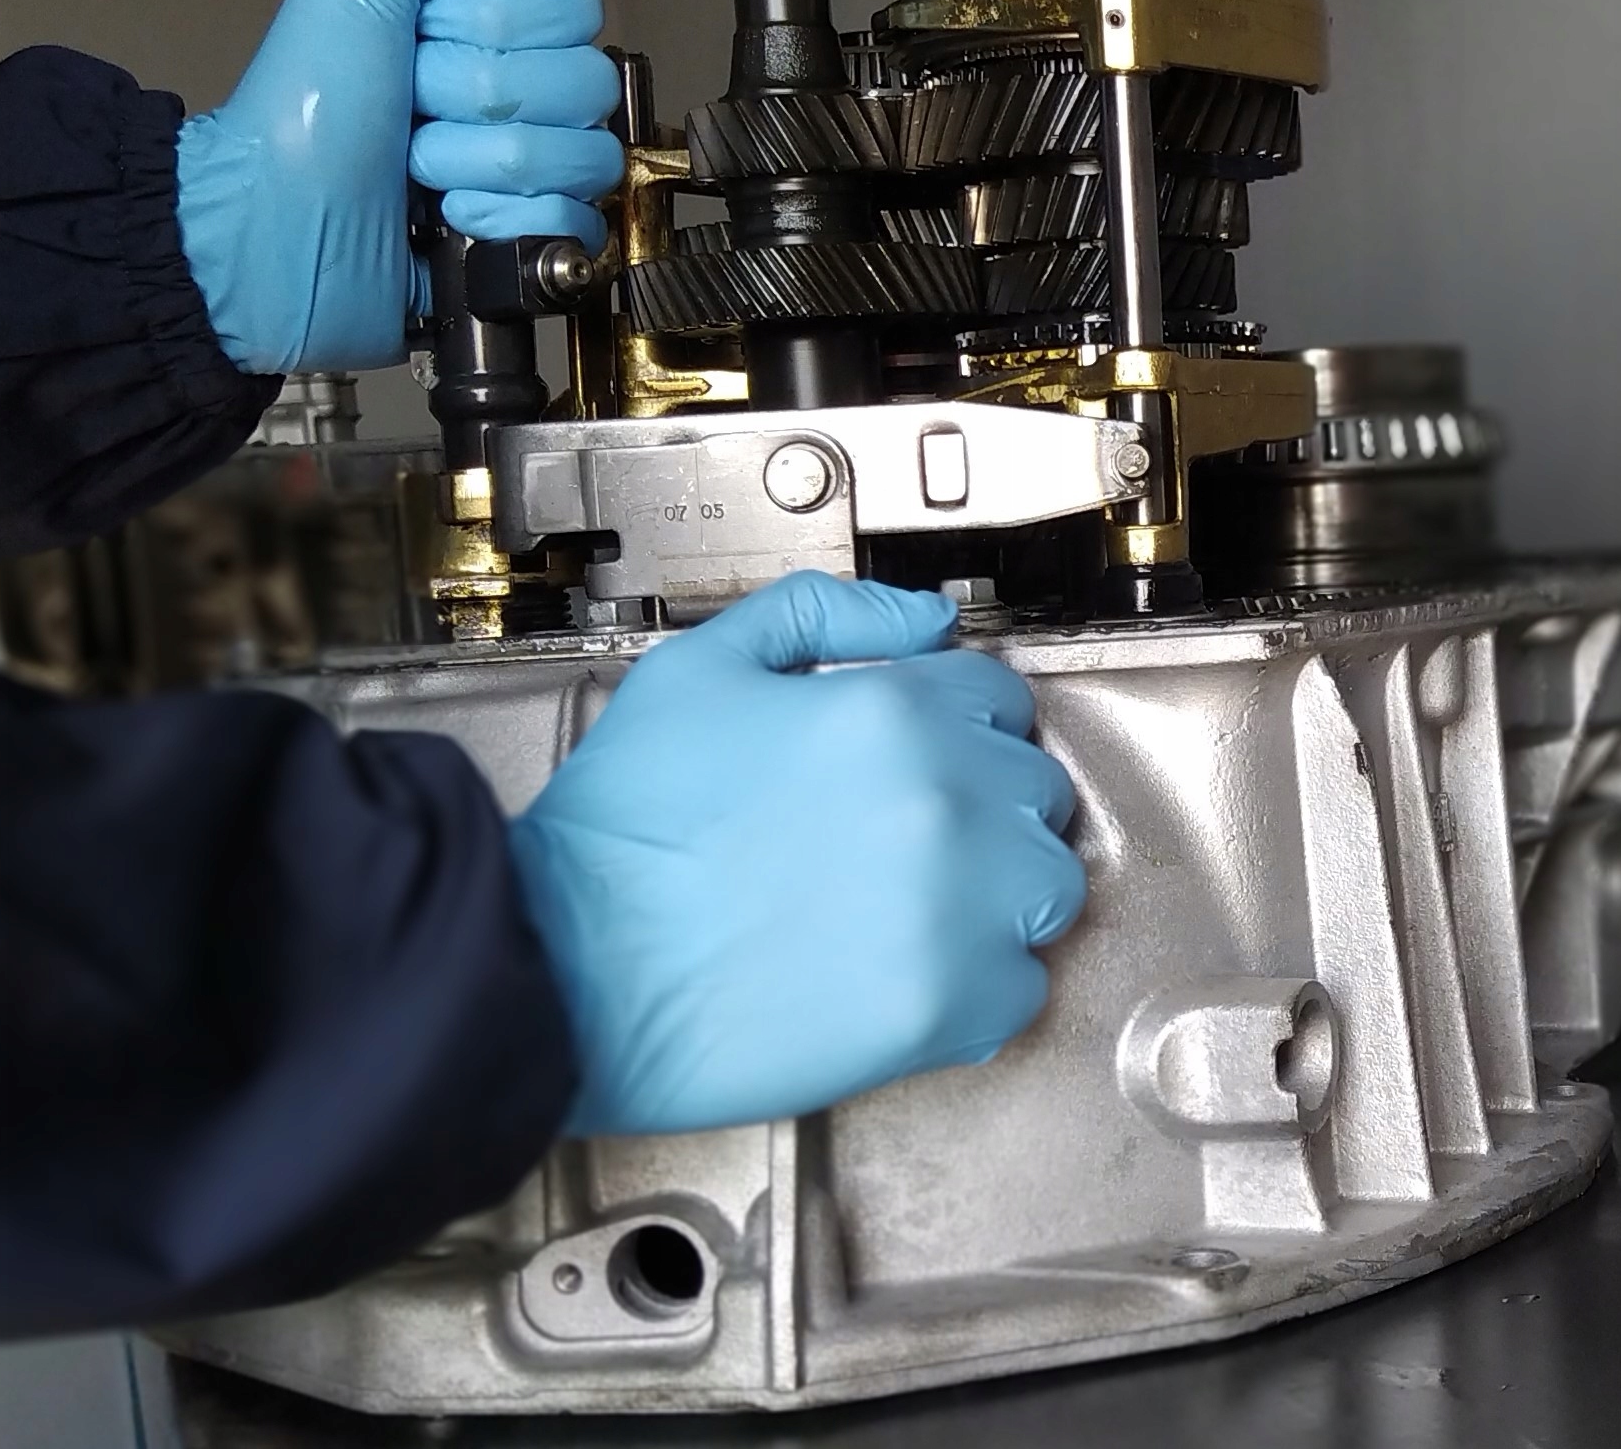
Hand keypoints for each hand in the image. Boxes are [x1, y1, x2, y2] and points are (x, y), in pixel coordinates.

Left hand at [176, 0, 624, 373]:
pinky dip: (511, 221)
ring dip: (486, 161)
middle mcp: (518, 92)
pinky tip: (453, 218)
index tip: (425, 34)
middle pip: (584, 79)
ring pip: (585, 153)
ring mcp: (529, 171)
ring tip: (417, 168)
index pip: (575, 3)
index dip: (501, 17)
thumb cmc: (302, 111)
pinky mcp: (531, 241)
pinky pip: (581, 221)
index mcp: (486, 22)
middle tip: (413, 107)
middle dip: (486, 93)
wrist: (275, 233)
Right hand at [511, 573, 1084, 1137]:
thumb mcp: (701, 667)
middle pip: (1033, 790)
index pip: (998, 698)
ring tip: (913, 906)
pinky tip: (903, 970)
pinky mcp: (948, 1006)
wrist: (573, 967)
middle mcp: (945, 801)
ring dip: (999, 892)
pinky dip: (979, 985)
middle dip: (981, 804)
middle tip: (903, 838)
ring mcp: (957, 908)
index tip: (924, 761)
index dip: (957, 725)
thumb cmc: (624, 829)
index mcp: (893, 711)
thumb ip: (822, 614)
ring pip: (1047, 887)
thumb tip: (924, 621)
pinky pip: (1020, 989)